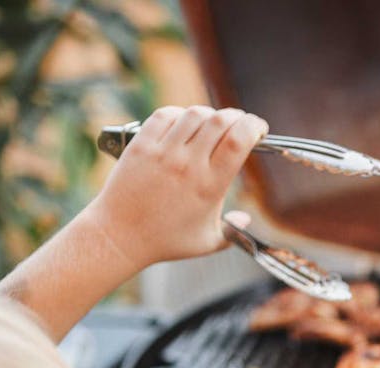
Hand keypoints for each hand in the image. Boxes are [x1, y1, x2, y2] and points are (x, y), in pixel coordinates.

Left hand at [86, 105, 267, 267]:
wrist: (120, 235)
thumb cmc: (164, 241)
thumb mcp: (207, 243)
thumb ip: (233, 232)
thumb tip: (245, 219)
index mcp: (210, 186)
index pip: (239, 140)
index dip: (254, 126)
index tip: (259, 129)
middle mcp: (187, 165)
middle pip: (221, 121)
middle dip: (238, 117)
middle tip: (240, 125)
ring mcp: (162, 153)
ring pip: (195, 113)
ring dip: (210, 114)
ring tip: (211, 125)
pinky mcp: (141, 145)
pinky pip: (166, 115)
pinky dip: (180, 114)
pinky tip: (184, 125)